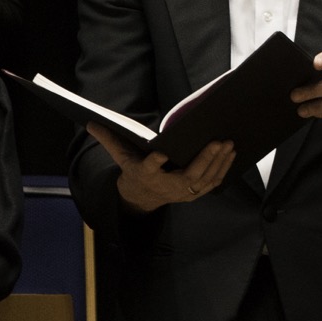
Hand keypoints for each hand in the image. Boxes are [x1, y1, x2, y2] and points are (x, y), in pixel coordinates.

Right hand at [90, 126, 235, 212]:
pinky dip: (223, 170)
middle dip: (204, 160)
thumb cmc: (134, 170)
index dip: (154, 163)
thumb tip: (90, 123)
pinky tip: (231, 154)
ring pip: (204, 180)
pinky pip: (211, 184)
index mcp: (146, 175)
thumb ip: (109, 139)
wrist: (142, 197)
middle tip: (218, 142)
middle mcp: (166, 186)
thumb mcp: (120, 157)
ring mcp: (182, 193)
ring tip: (229, 144)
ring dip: (218, 163)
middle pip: (188, 176)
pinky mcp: (194, 194)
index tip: (160, 154)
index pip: (148, 169)